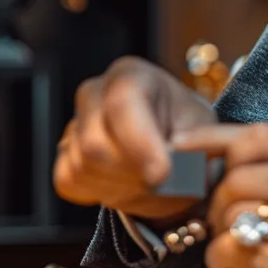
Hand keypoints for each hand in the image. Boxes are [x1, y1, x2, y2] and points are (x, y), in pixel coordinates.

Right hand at [54, 57, 216, 219]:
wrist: (174, 145)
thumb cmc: (188, 133)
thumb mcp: (204, 134)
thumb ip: (195, 150)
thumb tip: (185, 172)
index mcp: (131, 75)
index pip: (122, 103)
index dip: (140, 143)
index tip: (162, 175)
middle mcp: (94, 92)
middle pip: (95, 144)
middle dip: (131, 174)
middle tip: (161, 183)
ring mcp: (74, 122)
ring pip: (83, 167)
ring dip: (120, 187)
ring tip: (148, 183)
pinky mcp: (63, 152)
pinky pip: (69, 181)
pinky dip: (99, 193)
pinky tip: (125, 184)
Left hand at [175, 123, 267, 267]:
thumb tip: (189, 143)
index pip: (258, 137)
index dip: (211, 140)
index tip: (182, 147)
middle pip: (236, 179)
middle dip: (217, 199)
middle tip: (223, 214)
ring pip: (231, 216)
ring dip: (221, 230)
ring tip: (238, 238)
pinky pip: (232, 250)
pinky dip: (221, 257)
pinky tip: (235, 260)